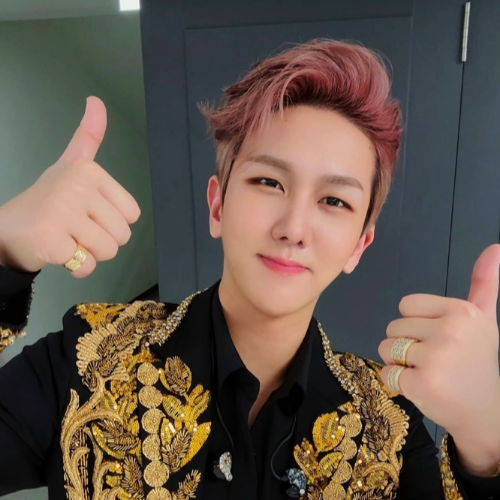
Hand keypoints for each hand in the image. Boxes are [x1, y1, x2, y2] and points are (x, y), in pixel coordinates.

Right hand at [0, 96, 140, 277]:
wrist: (9, 228)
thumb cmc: (47, 199)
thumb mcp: (70, 164)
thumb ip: (88, 137)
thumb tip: (96, 101)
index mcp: (89, 171)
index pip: (132, 214)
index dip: (113, 222)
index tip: (89, 213)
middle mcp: (77, 186)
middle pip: (122, 235)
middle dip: (102, 241)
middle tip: (76, 230)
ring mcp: (63, 211)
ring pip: (108, 251)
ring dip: (90, 255)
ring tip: (68, 240)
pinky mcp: (51, 238)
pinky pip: (87, 266)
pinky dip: (76, 268)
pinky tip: (58, 252)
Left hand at [377, 244, 499, 440]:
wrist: (487, 413)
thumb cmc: (478, 362)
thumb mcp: (483, 319)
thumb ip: (483, 283)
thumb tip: (494, 248)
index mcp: (461, 311)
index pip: (406, 305)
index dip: (416, 323)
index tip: (439, 339)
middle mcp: (450, 331)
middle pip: (394, 326)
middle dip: (407, 344)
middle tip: (436, 360)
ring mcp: (436, 358)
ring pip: (385, 348)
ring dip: (399, 363)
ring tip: (428, 372)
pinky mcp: (421, 384)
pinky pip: (386, 373)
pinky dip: (396, 383)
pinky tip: (422, 388)